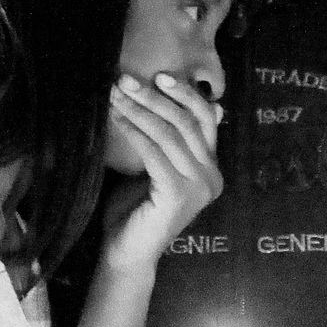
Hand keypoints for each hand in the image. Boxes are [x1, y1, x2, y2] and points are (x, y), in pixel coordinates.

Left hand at [99, 73, 223, 275]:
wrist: (127, 251)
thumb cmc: (137, 209)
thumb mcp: (156, 166)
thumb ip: (167, 139)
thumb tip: (168, 99)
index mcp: (212, 169)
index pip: (205, 120)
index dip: (185, 94)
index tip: (159, 75)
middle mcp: (212, 177)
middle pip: (187, 123)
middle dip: (155, 97)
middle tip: (126, 80)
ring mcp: (198, 188)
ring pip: (170, 135)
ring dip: (139, 109)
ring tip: (115, 94)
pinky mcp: (178, 195)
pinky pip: (154, 153)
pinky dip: (133, 131)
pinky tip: (115, 118)